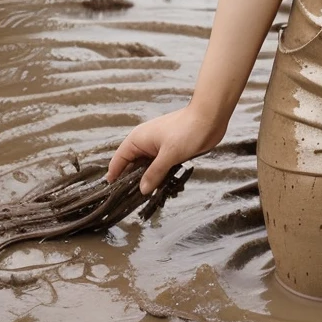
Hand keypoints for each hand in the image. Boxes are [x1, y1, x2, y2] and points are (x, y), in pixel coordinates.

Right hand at [106, 104, 225, 195]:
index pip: (118, 161)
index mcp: (138, 139)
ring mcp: (158, 148)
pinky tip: (163, 189)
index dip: (114, 177)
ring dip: (149, 181)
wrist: (210, 117)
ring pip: (147, 169)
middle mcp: (145, 144)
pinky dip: (160, 177)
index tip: (112, 196)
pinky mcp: (170, 152)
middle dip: (133, 183)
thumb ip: (154, 173)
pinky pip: (160, 168)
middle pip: (132, 167)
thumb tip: (142, 190)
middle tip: (133, 204)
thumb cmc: (188, 130)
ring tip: (148, 200)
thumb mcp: (169, 154)